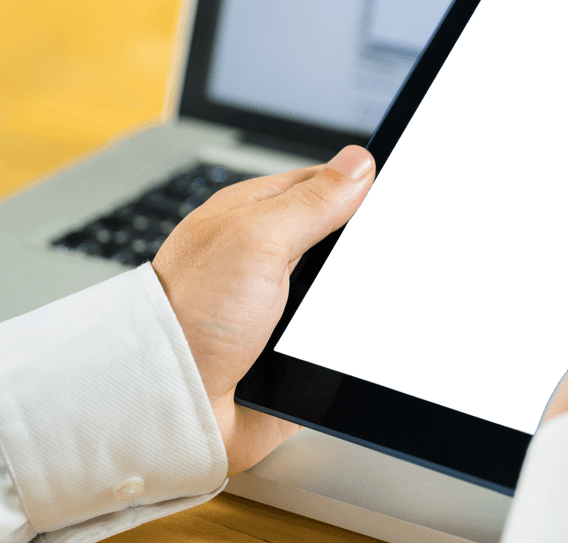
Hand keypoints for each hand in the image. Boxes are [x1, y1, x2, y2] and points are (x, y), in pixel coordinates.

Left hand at [152, 145, 374, 475]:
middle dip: (361, 250)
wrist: (171, 404)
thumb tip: (359, 163)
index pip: (324, 185)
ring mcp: (281, 305)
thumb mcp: (257, 239)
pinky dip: (347, 342)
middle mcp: (267, 258)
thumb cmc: (189, 315)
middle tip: (381, 255)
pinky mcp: (293, 349)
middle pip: (340, 239)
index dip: (361, 188)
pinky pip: (337, 339)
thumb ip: (312, 201)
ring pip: (342, 291)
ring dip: (354, 301)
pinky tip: (351, 343)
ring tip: (358, 304)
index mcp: (254, 216)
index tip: (395, 194)